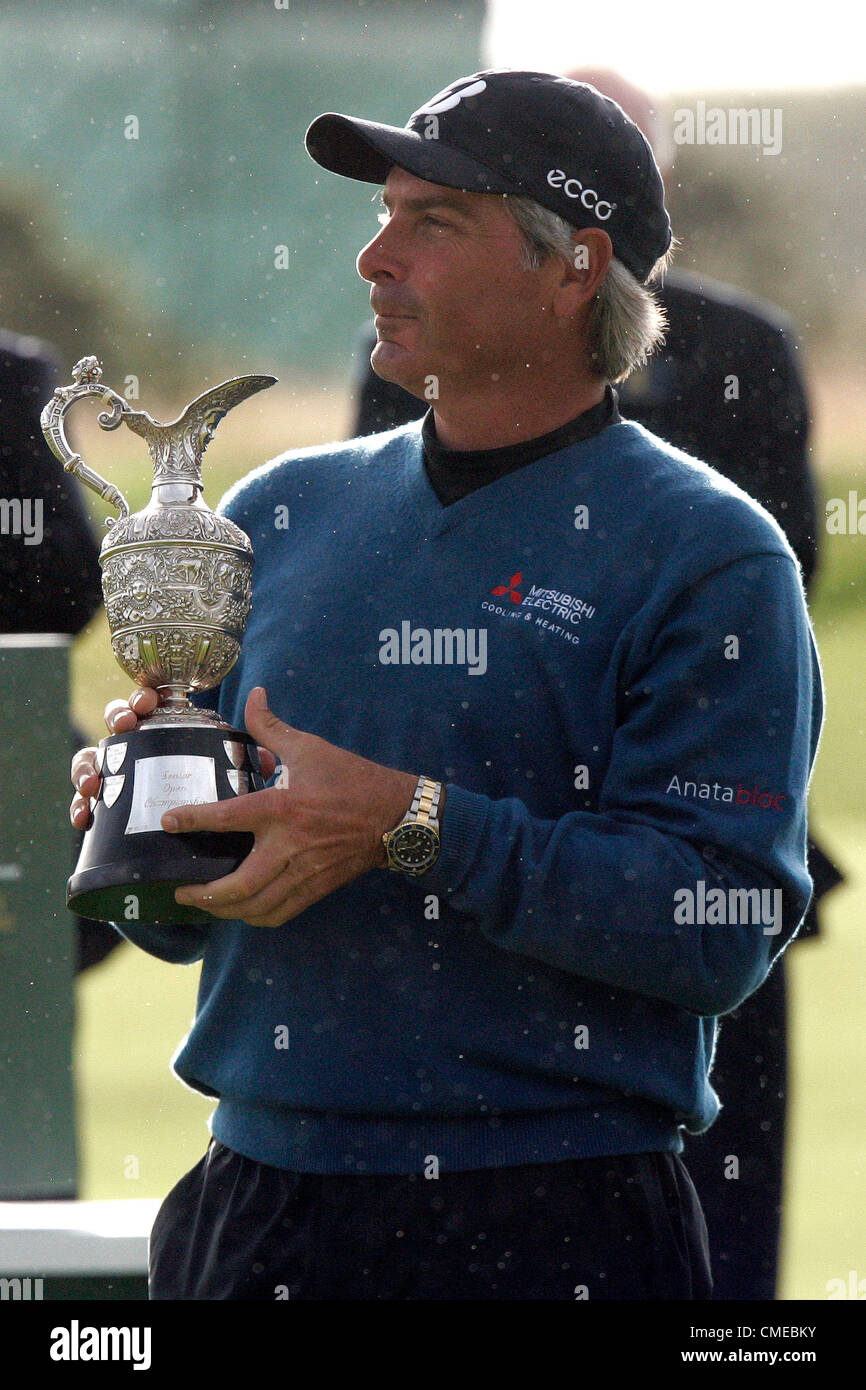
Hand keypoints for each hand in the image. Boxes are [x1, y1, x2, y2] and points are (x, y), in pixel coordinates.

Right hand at [69, 687, 277, 829]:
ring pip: (94, 759)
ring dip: (89, 764)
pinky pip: (89, 802)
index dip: (143, 696)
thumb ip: (248, 759)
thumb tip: (267, 759)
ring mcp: (120, 773)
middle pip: (117, 722)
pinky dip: (82, 807)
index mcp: (164, 729)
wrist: (204, 823)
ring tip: (94, 779)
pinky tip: (84, 818)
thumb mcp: (234, 771)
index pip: (148, 703)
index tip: (149, 701)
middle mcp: (137, 745)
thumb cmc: (216, 785)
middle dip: (117, 718)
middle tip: (126, 726)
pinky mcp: (110, 802)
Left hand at [165, 686, 419, 926]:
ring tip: (204, 905)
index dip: (194, 821)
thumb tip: (254, 695)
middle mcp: (290, 846)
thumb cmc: (352, 779)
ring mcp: (304, 872)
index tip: (168, 822)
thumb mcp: (310, 748)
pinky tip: (241, 912)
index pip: (228, 818)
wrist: (397, 815)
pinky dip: (256, 917)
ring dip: (225, 911)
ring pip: (257, 906)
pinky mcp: (317, 887)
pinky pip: (280, 913)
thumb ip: (272, 727)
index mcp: (283, 808)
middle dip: (205, 894)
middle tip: (180, 889)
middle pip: (240, 885)